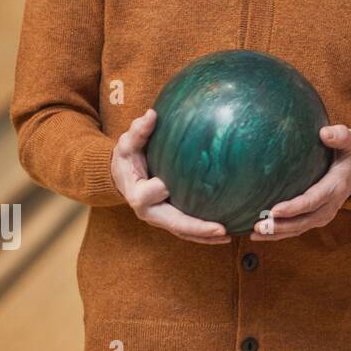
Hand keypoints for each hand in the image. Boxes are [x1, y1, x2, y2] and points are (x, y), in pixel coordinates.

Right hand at [110, 109, 230, 244]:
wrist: (122, 176)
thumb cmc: (127, 158)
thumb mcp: (127, 144)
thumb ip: (138, 131)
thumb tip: (151, 114)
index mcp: (137, 194)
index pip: (150, 193)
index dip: (160, 189)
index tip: (169, 183)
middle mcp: (149, 212)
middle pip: (174, 223)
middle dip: (196, 228)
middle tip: (220, 228)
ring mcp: (161, 219)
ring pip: (183, 231)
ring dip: (205, 236)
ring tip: (229, 235)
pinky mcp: (170, 219)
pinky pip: (188, 229)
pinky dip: (204, 234)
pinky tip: (226, 232)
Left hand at [250, 124, 350, 240]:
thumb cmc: (349, 151)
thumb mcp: (350, 140)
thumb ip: (339, 136)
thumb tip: (324, 133)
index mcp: (335, 186)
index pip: (313, 200)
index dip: (294, 208)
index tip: (275, 210)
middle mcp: (330, 205)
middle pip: (304, 221)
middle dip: (281, 226)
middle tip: (258, 226)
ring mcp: (323, 215)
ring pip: (299, 229)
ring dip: (277, 233)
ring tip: (254, 233)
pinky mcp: (315, 218)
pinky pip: (296, 229)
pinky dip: (278, 234)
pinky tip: (258, 234)